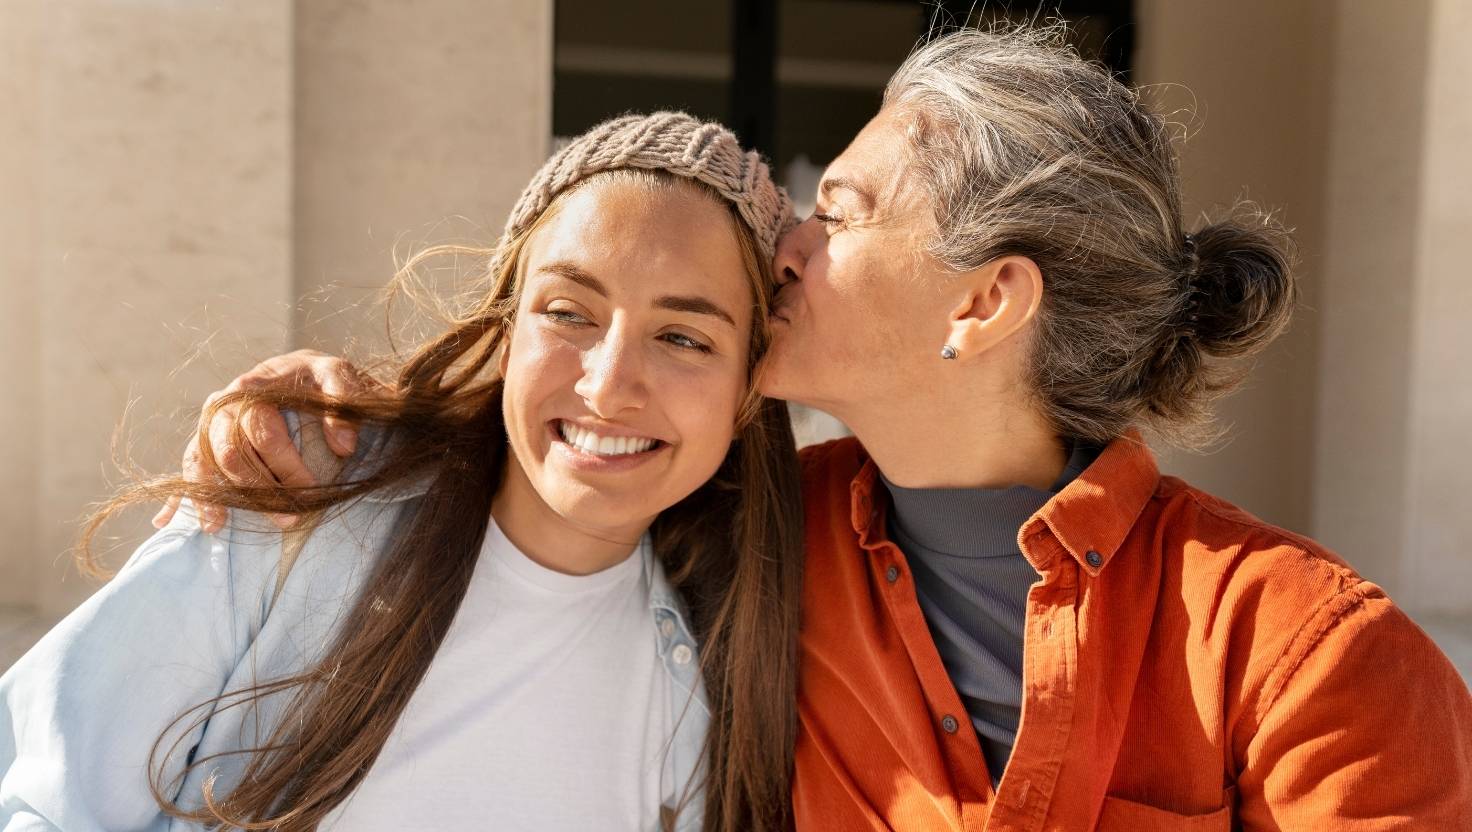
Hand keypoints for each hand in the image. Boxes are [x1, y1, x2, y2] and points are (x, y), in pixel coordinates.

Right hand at [152, 349, 377, 532]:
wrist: (299, 373)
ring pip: (204, 462)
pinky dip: (187, 495)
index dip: (286, 465)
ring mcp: (210, 424)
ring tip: (223, 526)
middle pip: (230, 452)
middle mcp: (223, 405)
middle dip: (259, 488)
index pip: (263, 433)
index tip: (310, 488)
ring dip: (219, 497)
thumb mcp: (339, 375)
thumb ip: (343, 399)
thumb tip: (343, 445)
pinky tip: (186, 522)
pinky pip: (189, 467)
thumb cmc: (318, 378)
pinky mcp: (206, 441)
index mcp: (253, 388)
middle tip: (289, 516)